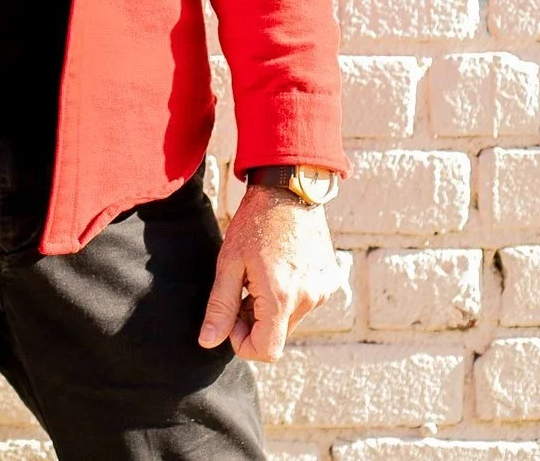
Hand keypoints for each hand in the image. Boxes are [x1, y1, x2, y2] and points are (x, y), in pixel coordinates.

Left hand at [197, 182, 341, 361]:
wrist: (289, 188)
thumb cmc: (255, 223)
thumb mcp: (229, 263)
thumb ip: (220, 306)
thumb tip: (209, 341)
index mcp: (281, 297)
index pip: (266, 351)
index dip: (242, 344)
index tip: (231, 319)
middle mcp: (309, 298)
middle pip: (278, 336)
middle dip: (254, 323)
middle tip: (240, 290)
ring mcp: (323, 290)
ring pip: (291, 320)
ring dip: (271, 310)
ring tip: (258, 276)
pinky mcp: (330, 280)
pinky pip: (305, 303)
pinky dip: (288, 297)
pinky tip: (277, 269)